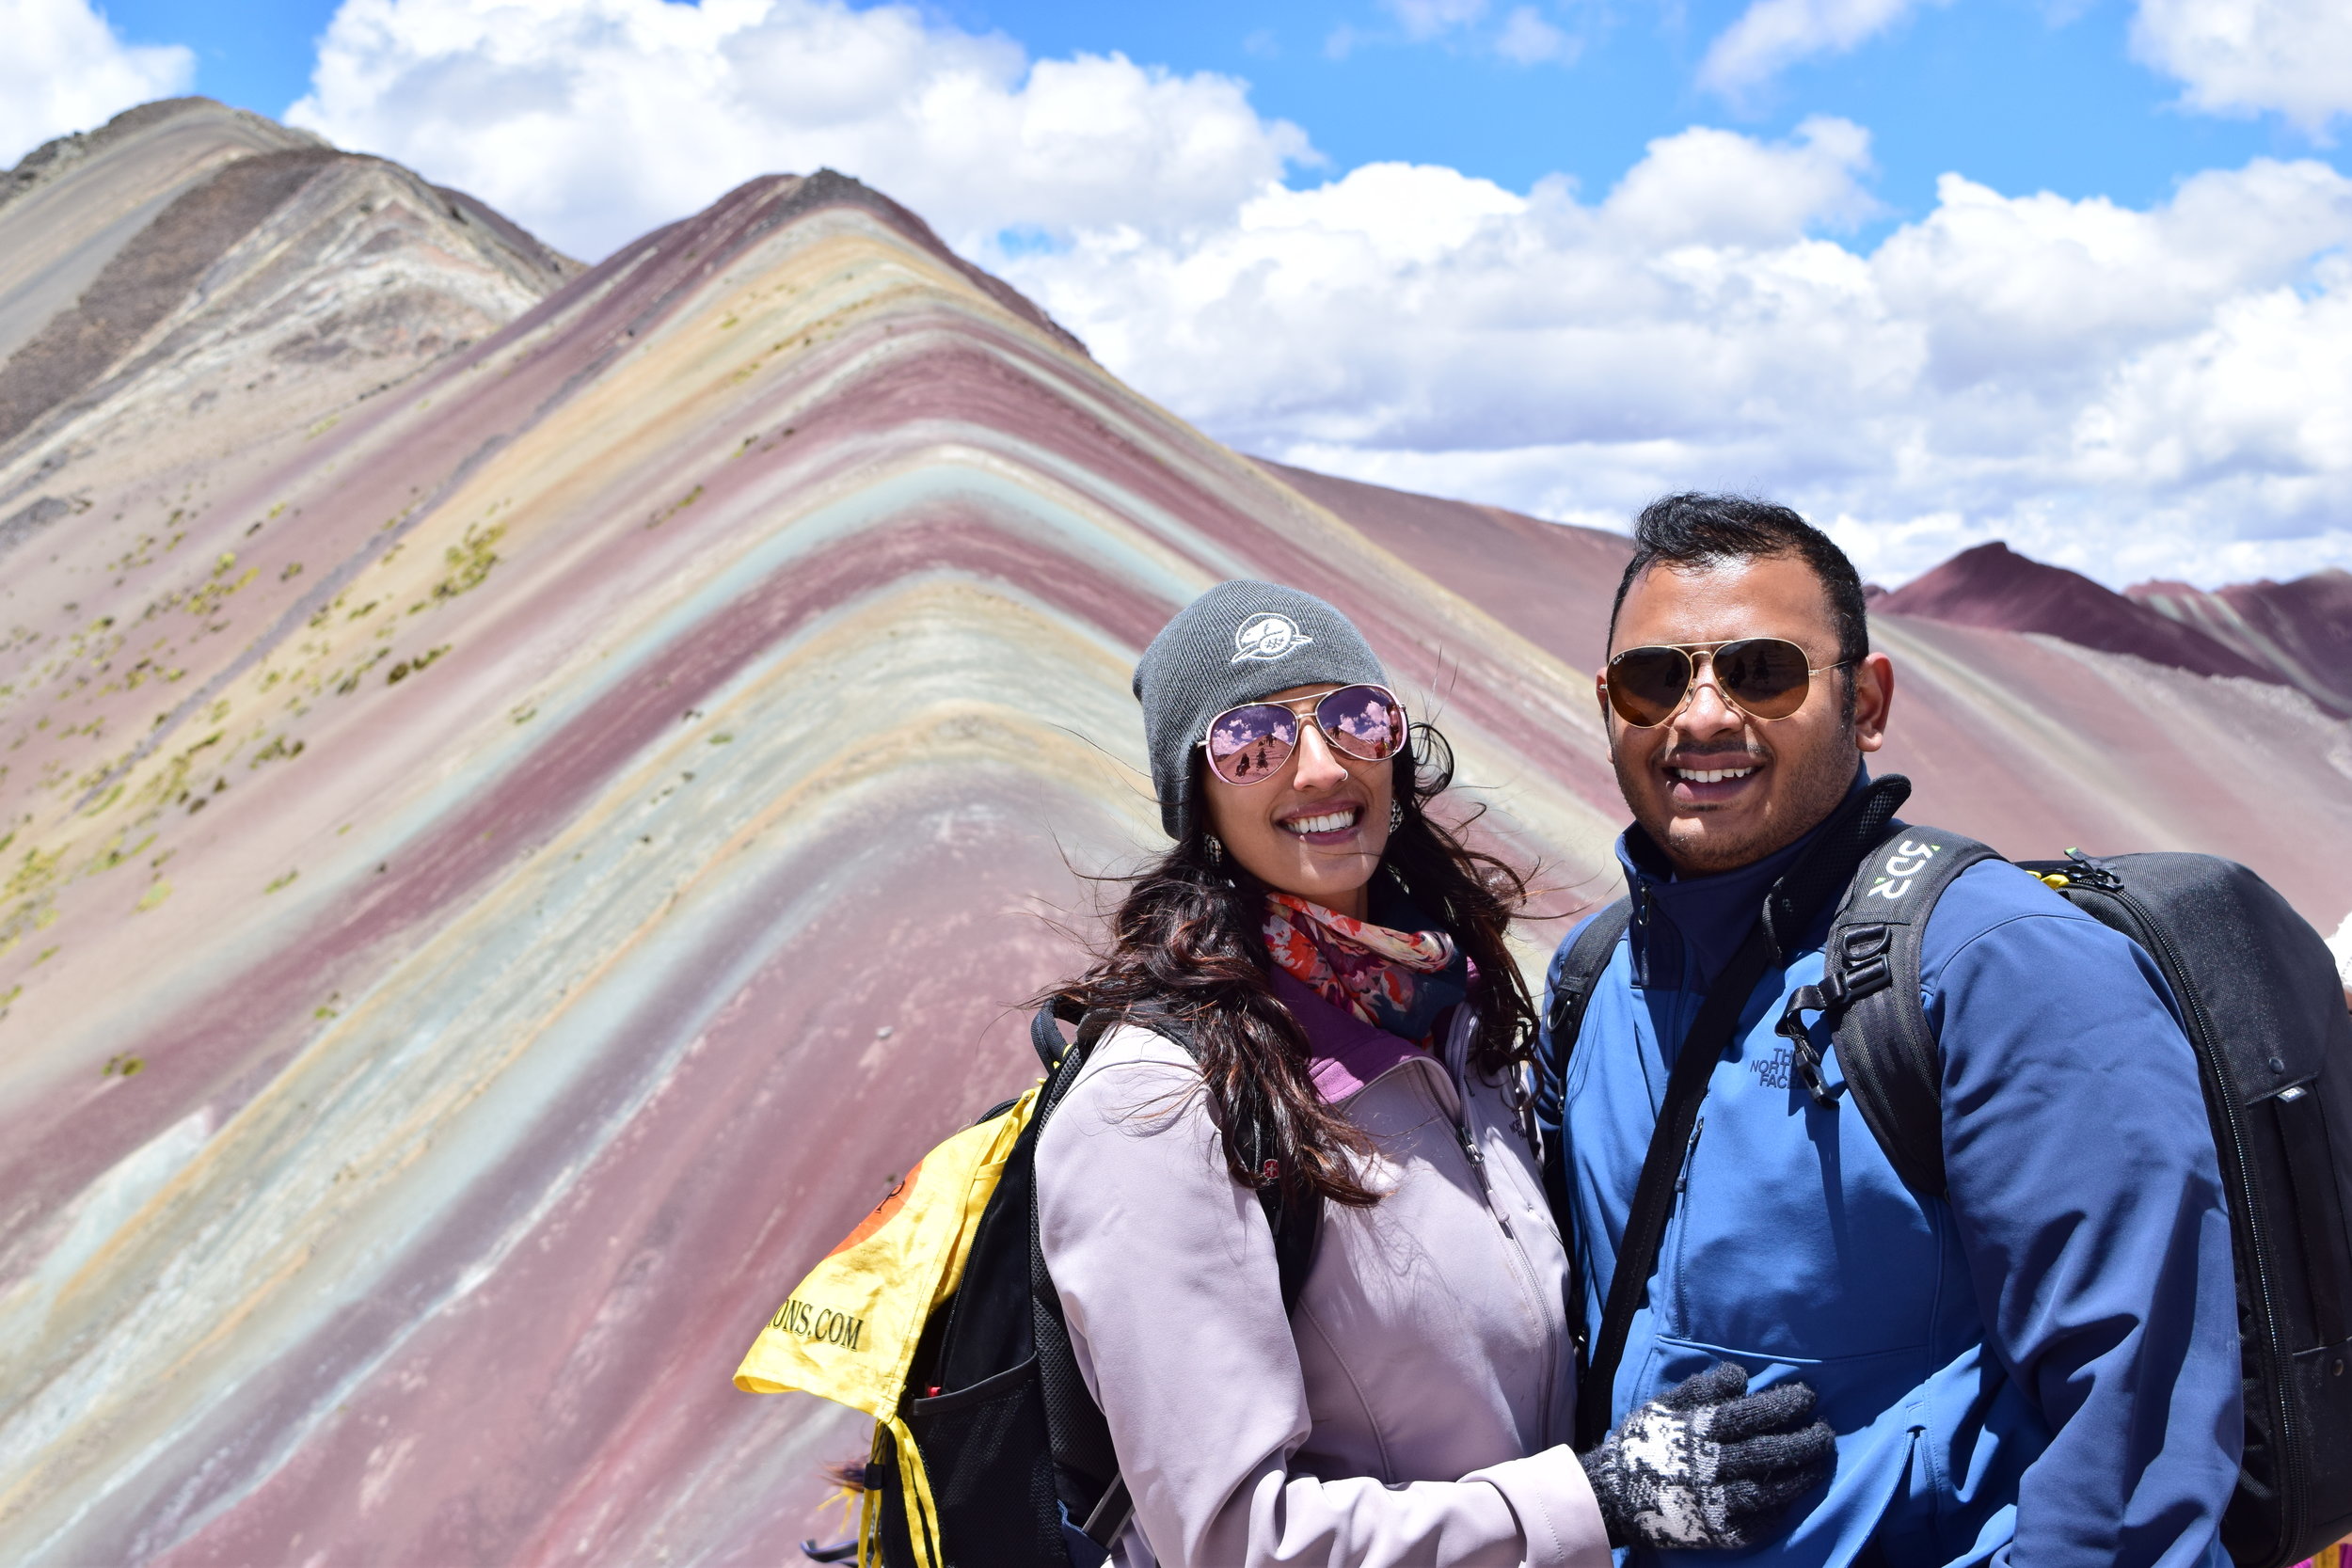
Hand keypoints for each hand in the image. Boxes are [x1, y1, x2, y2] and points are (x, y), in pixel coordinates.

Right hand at [1578, 1361, 1833, 1549]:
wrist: (1611, 1496)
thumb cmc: (1642, 1443)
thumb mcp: (1664, 1405)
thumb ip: (1702, 1388)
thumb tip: (1740, 1376)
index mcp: (1698, 1430)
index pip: (1752, 1414)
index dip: (1785, 1405)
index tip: (1808, 1397)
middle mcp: (1710, 1465)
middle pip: (1769, 1452)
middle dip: (1804, 1440)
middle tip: (1825, 1432)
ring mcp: (1715, 1502)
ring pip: (1771, 1489)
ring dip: (1802, 1475)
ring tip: (1820, 1463)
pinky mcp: (1717, 1532)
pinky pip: (1758, 1523)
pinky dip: (1778, 1510)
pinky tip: (1792, 1498)